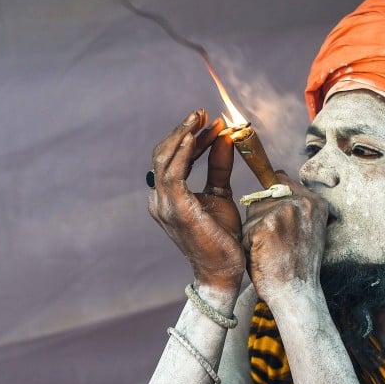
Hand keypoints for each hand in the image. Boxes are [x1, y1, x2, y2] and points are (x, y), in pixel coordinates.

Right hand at [148, 110, 244, 293]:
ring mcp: (164, 205)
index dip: (190, 137)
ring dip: (183, 135)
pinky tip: (195, 137)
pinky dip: (183, 153)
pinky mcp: (176, 210)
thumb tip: (224, 136)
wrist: (224, 271)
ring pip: (164, 159)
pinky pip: (174, 173)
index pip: (172, 158)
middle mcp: (159, 200)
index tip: (210, 121)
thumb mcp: (221, 193)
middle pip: (164, 154)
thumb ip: (218, 166)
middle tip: (202, 112)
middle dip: (183, 130)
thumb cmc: (222, 237)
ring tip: (200, 117)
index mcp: (167, 197)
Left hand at [241, 171, 329, 302]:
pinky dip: (248, 245)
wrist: (296, 294)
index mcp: (315, 202)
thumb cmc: (297, 265)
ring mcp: (284, 212)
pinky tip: (263, 257)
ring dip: (253, 232)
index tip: (275, 221)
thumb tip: (276, 174)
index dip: (271, 197)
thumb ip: (295, 205)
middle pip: (263, 197)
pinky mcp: (266, 225)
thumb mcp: (307, 229)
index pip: (281, 180)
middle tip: (277, 245)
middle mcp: (302, 203)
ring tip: (270, 251)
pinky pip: (246, 229)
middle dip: (261, 219)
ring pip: (252, 213)